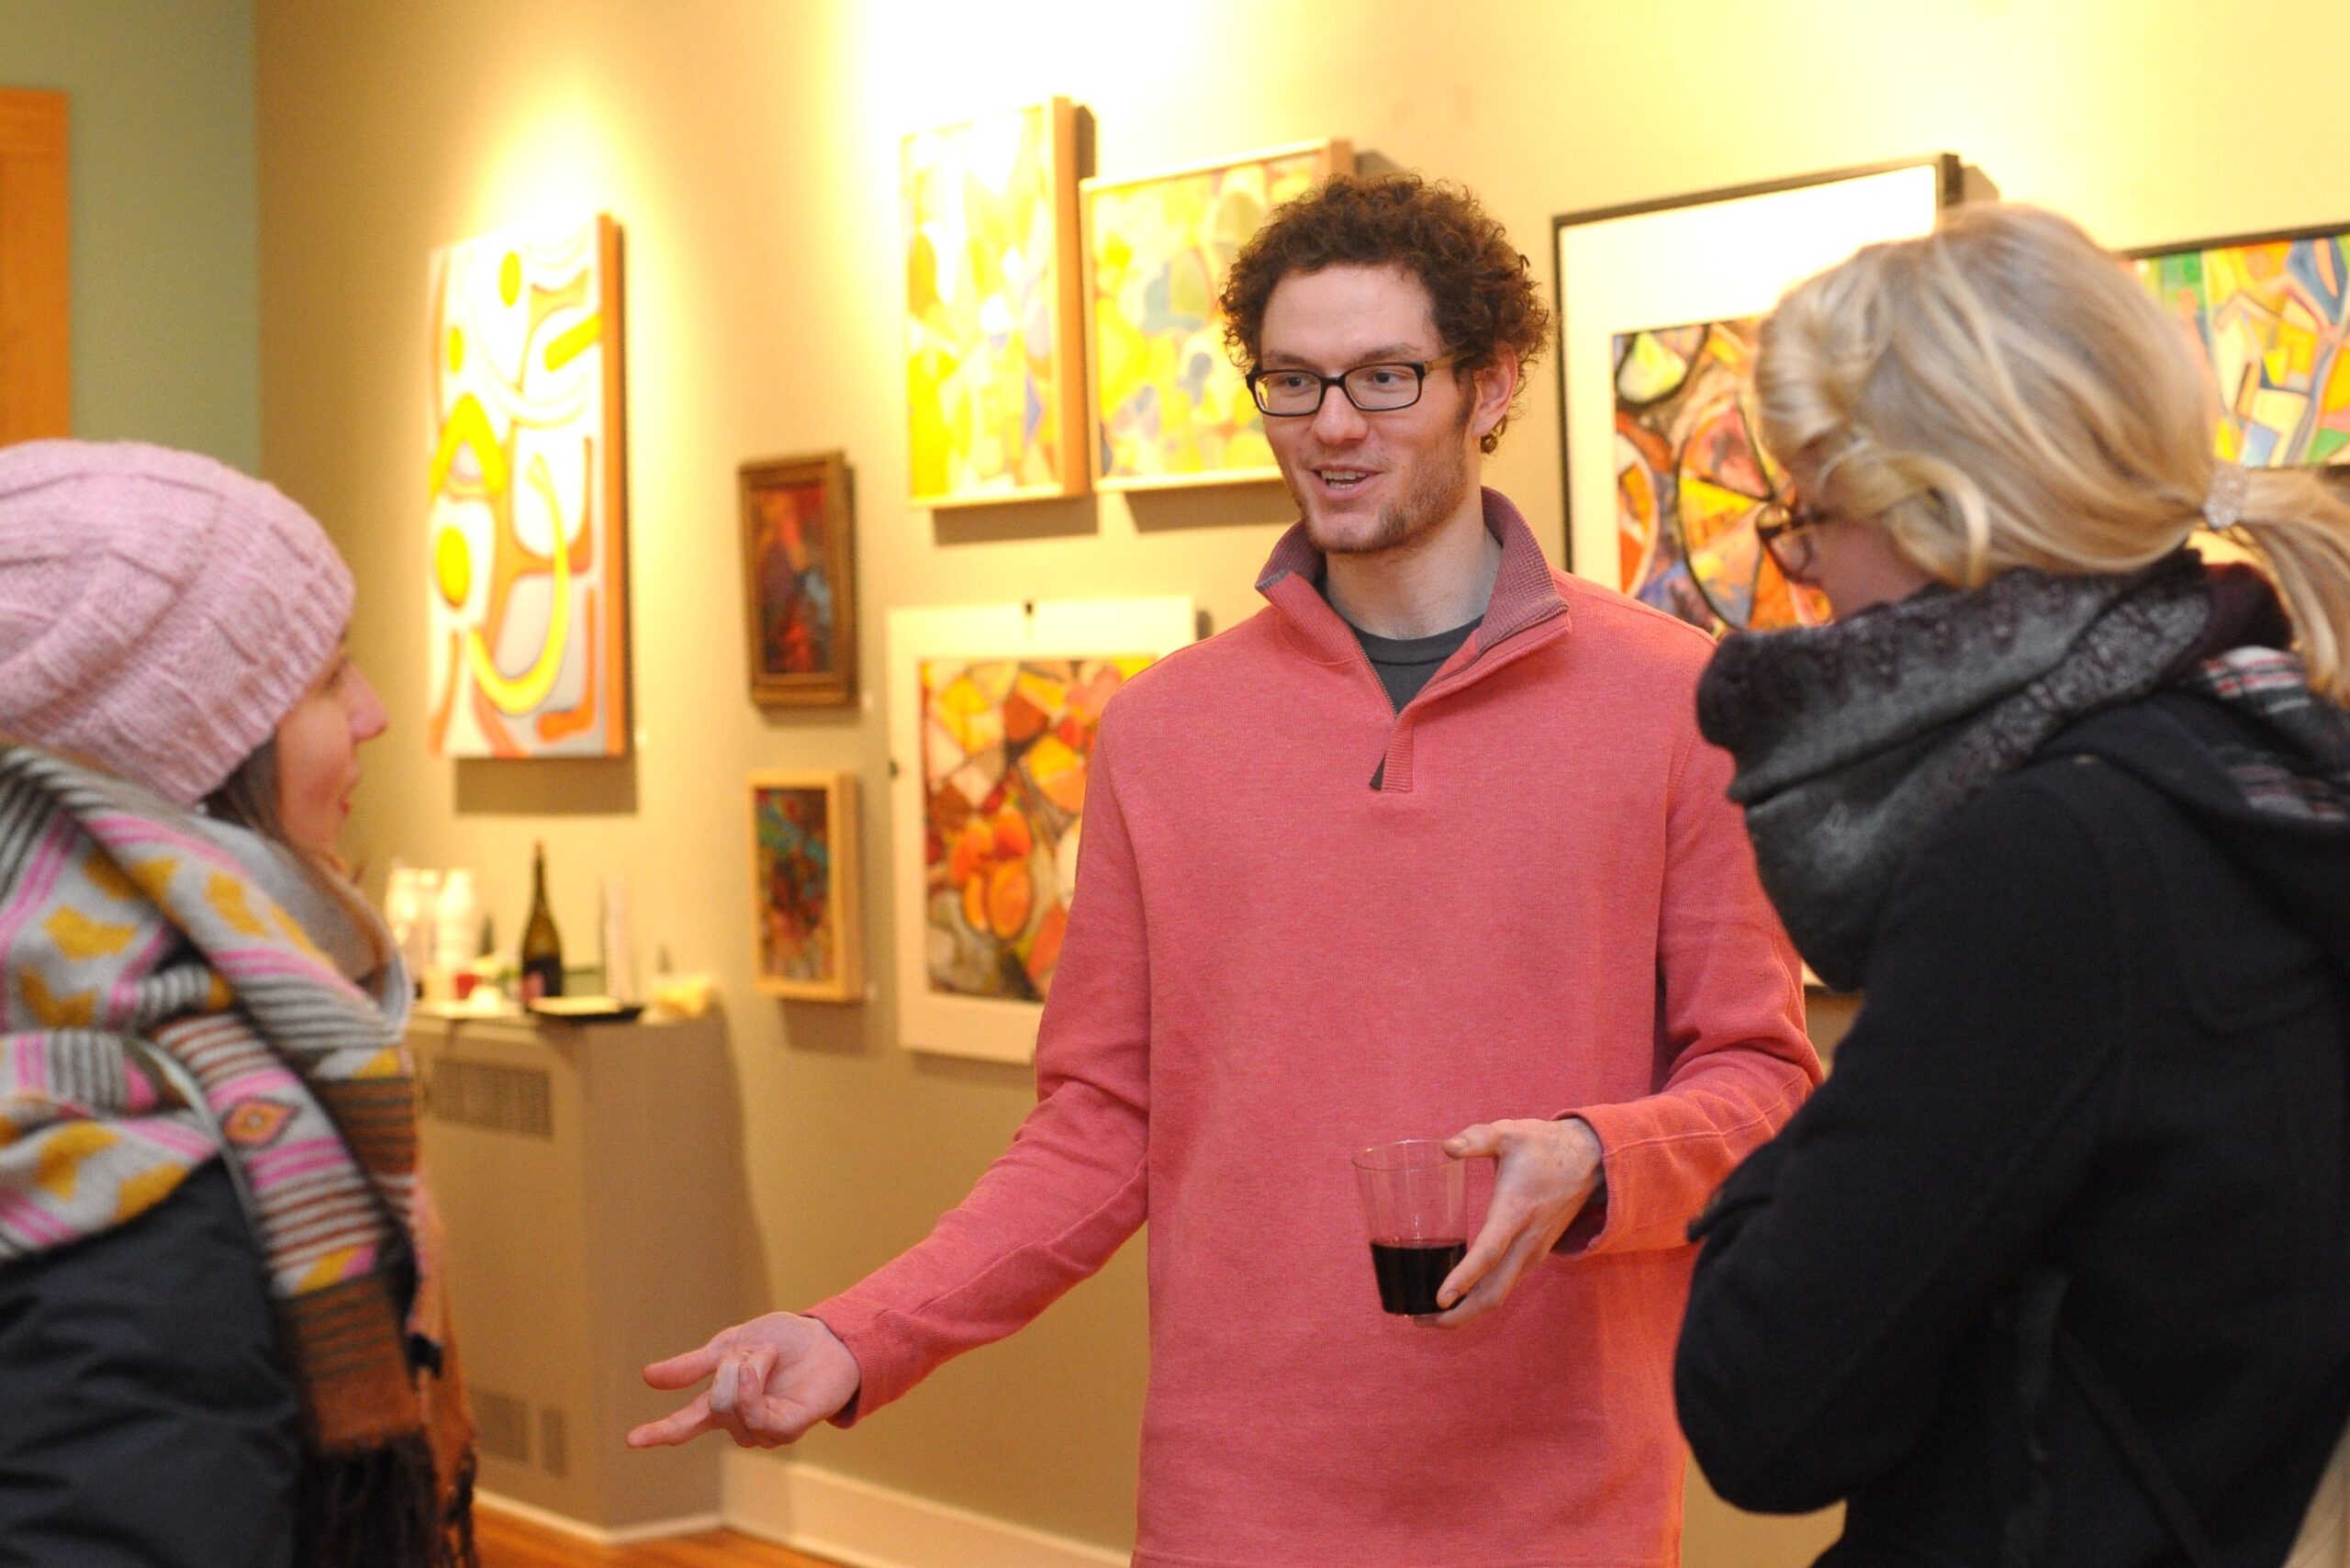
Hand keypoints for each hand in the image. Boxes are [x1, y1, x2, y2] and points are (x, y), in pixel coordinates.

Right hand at [626, 1312, 861, 1448]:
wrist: (828, 1336)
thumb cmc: (783, 1341)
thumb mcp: (731, 1344)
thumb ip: (693, 1366)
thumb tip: (646, 1377)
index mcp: (723, 1402)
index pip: (686, 1423)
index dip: (659, 1432)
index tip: (630, 1441)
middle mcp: (740, 1421)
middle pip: (711, 1405)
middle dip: (726, 1370)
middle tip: (751, 1351)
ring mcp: (763, 1428)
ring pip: (730, 1409)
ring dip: (745, 1371)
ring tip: (766, 1357)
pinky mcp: (787, 1430)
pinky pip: (757, 1419)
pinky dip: (752, 1391)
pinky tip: (759, 1370)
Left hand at [1426, 1117, 1603, 1327]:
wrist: (1591, 1161)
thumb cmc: (1545, 1146)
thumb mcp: (1511, 1133)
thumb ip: (1478, 1138)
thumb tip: (1446, 1147)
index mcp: (1516, 1212)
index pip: (1489, 1253)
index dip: (1464, 1278)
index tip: (1439, 1299)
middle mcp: (1527, 1242)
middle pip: (1493, 1292)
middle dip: (1458, 1314)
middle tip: (1418, 1320)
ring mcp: (1533, 1253)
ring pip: (1500, 1294)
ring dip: (1467, 1311)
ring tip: (1428, 1316)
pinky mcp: (1534, 1255)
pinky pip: (1505, 1285)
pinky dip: (1480, 1299)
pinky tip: (1458, 1298)